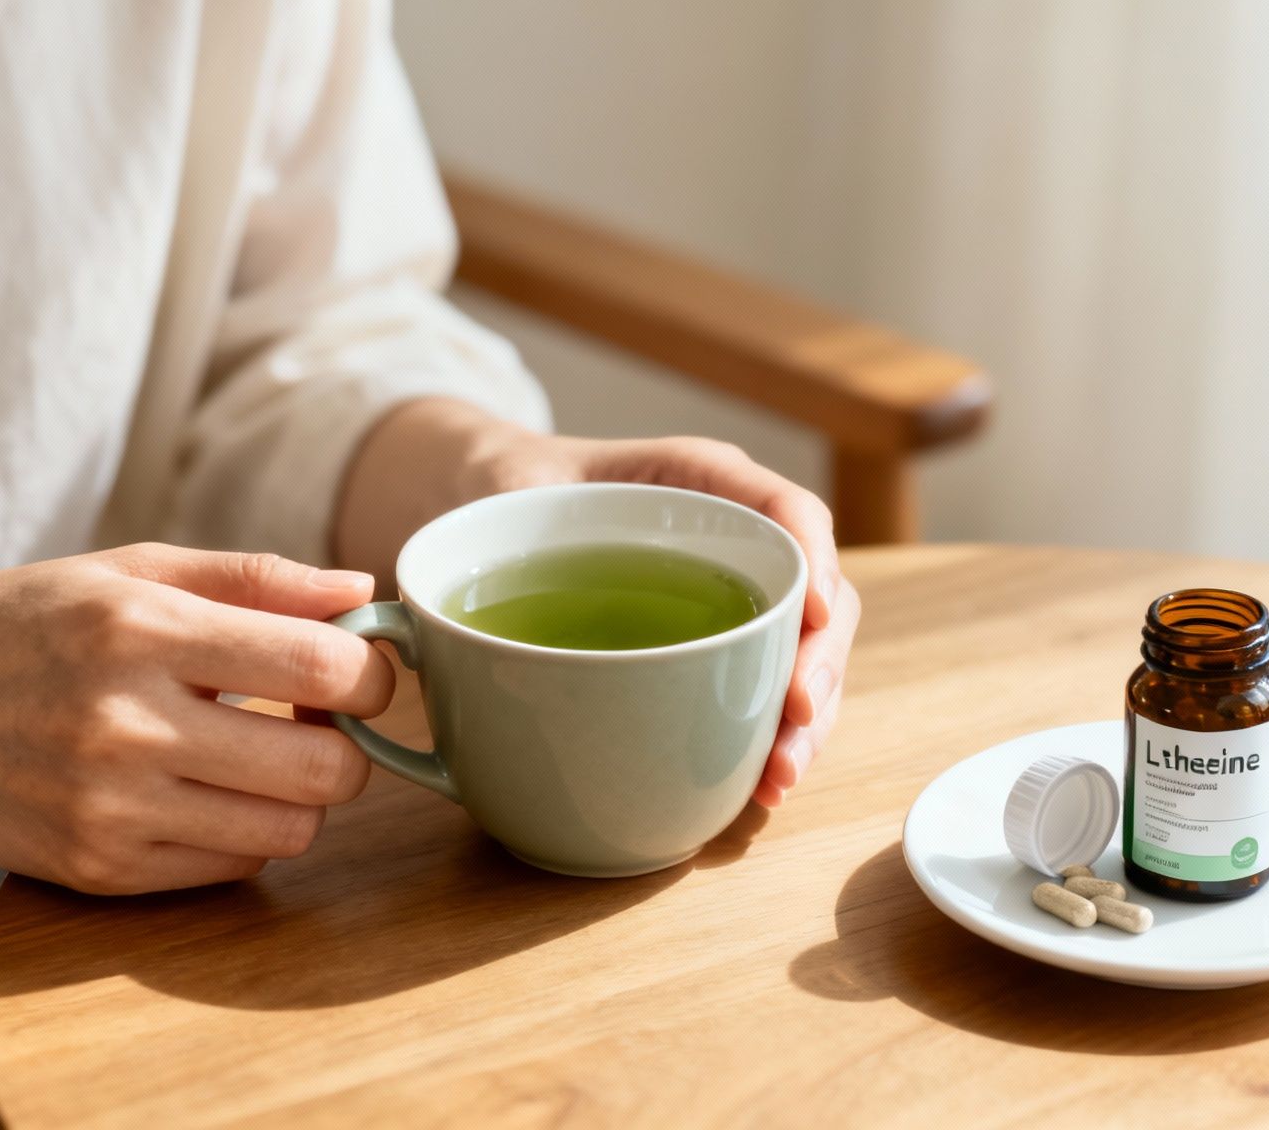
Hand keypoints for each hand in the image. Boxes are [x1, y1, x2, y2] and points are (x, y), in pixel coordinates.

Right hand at [0, 545, 393, 892]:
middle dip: (347, 742)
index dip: (368, 672)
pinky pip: (235, 867)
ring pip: (292, 829)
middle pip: (327, 766)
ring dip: (302, 794)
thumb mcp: (128, 571)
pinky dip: (246, 832)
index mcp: (142, 630)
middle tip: (311, 718)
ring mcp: (111, 808)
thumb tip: (362, 592)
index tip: (352, 668)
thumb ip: (255, 579)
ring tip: (260, 754)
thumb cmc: (23, 625)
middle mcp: (127, 725)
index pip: (322, 666)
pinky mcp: (98, 869)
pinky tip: (207, 790)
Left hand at [462, 428, 860, 807]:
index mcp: (700, 483)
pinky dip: (768, 739)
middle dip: (817, 670)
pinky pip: (762, 692)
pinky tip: (759, 786)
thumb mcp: (504, 485)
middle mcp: (735, 540)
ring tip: (778, 779)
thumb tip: (451, 597)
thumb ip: (499, 521)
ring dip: (803, 723)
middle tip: (794, 730)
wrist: (492, 508)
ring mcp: (732, 600)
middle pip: (814, 599)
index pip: (787, 513)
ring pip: (800, 657)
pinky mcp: (716, 652)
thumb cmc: (508, 487)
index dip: (813, 563)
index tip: (812, 617)